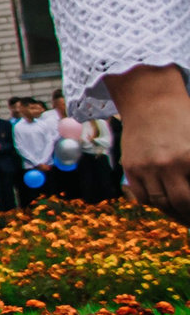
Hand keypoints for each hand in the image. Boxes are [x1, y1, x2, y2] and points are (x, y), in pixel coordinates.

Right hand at [111, 65, 189, 222]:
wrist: (150, 100)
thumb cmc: (183, 118)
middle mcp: (169, 165)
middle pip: (182, 204)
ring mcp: (147, 167)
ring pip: (161, 203)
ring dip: (174, 213)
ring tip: (182, 214)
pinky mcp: (132, 167)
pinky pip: (142, 196)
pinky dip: (154, 203)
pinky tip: (164, 202)